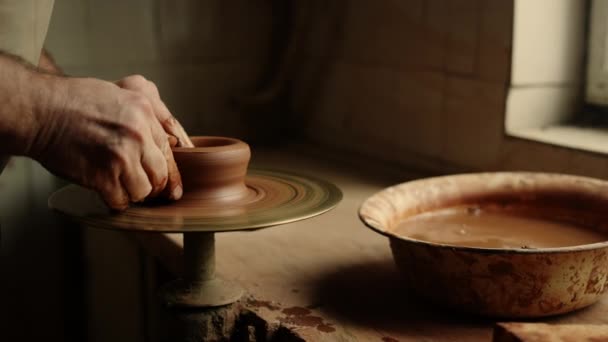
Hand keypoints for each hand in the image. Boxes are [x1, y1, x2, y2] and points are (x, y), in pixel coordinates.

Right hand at [29, 75, 183, 209]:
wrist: (41, 110)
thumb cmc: (75, 100)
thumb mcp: (120, 92)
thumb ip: (146, 114)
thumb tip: (171, 139)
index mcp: (144, 111)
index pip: (170, 150)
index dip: (170, 172)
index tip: (171, 186)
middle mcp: (138, 134)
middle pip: (161, 174)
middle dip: (153, 186)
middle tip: (143, 188)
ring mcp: (121, 156)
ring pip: (144, 191)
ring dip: (134, 194)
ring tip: (122, 187)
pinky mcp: (102, 176)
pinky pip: (121, 200)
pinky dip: (115, 201)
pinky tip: (108, 192)